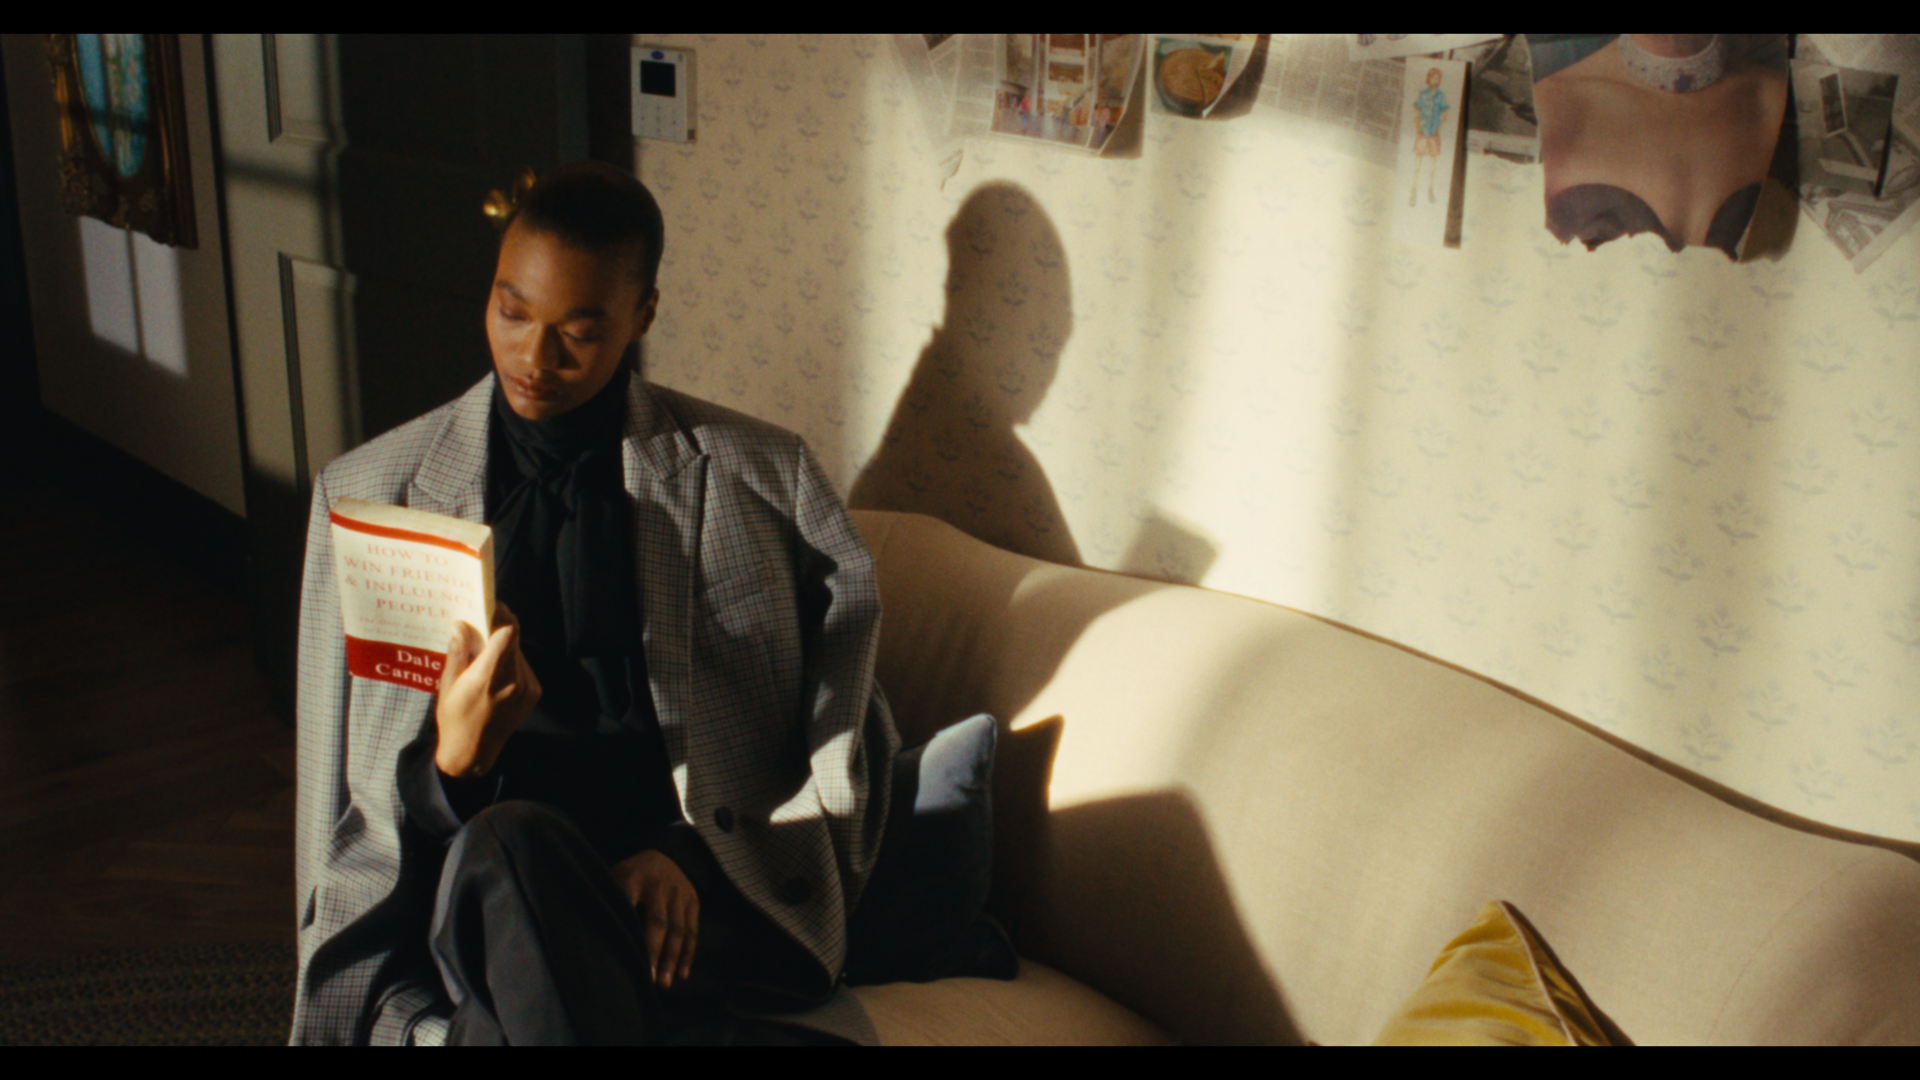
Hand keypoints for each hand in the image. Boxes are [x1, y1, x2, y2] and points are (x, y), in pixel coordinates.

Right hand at [434, 603, 540, 777]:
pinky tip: (496, 672)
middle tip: (483, 621)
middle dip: (500, 626)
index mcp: (488, 677)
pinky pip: (524, 666)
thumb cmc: (455, 717)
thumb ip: (457, 653)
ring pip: (519, 651)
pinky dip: (511, 661)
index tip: (489, 606)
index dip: (500, 614)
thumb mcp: (448, 685)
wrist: (475, 753)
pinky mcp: (535, 692)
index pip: (507, 633)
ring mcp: (527, 687)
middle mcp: (513, 680)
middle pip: (514, 638)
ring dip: (505, 645)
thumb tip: (460, 624)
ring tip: (485, 651)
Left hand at [611, 849, 699, 989]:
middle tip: (650, 981)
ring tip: (664, 985)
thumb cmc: (628, 875)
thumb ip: (605, 900)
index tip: (625, 956)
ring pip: (678, 930)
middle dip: (654, 953)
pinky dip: (688, 954)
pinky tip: (682, 975)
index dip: (629, 932)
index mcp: (632, 878)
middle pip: (658, 922)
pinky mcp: (693, 900)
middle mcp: (658, 885)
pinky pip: (692, 931)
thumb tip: (585, 935)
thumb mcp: (611, 878)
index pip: (629, 906)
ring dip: (672, 959)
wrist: (661, 852)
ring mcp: (679, 892)